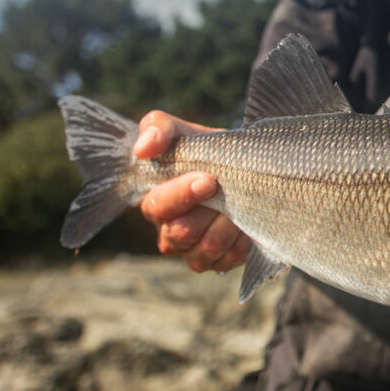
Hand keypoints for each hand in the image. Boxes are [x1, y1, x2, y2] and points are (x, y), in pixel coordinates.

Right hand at [135, 110, 249, 273]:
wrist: (246, 168)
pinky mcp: (218, 262)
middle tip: (229, 189)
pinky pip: (230, 258)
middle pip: (182, 233)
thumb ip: (158, 127)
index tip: (208, 179)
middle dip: (211, 209)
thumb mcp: (183, 131)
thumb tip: (143, 148)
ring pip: (209, 247)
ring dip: (230, 222)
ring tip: (240, 202)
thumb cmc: (207, 151)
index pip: (157, 206)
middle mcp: (169, 232)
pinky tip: (246, 221)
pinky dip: (243, 238)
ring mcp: (193, 252)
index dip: (182, 194)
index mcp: (155, 202)